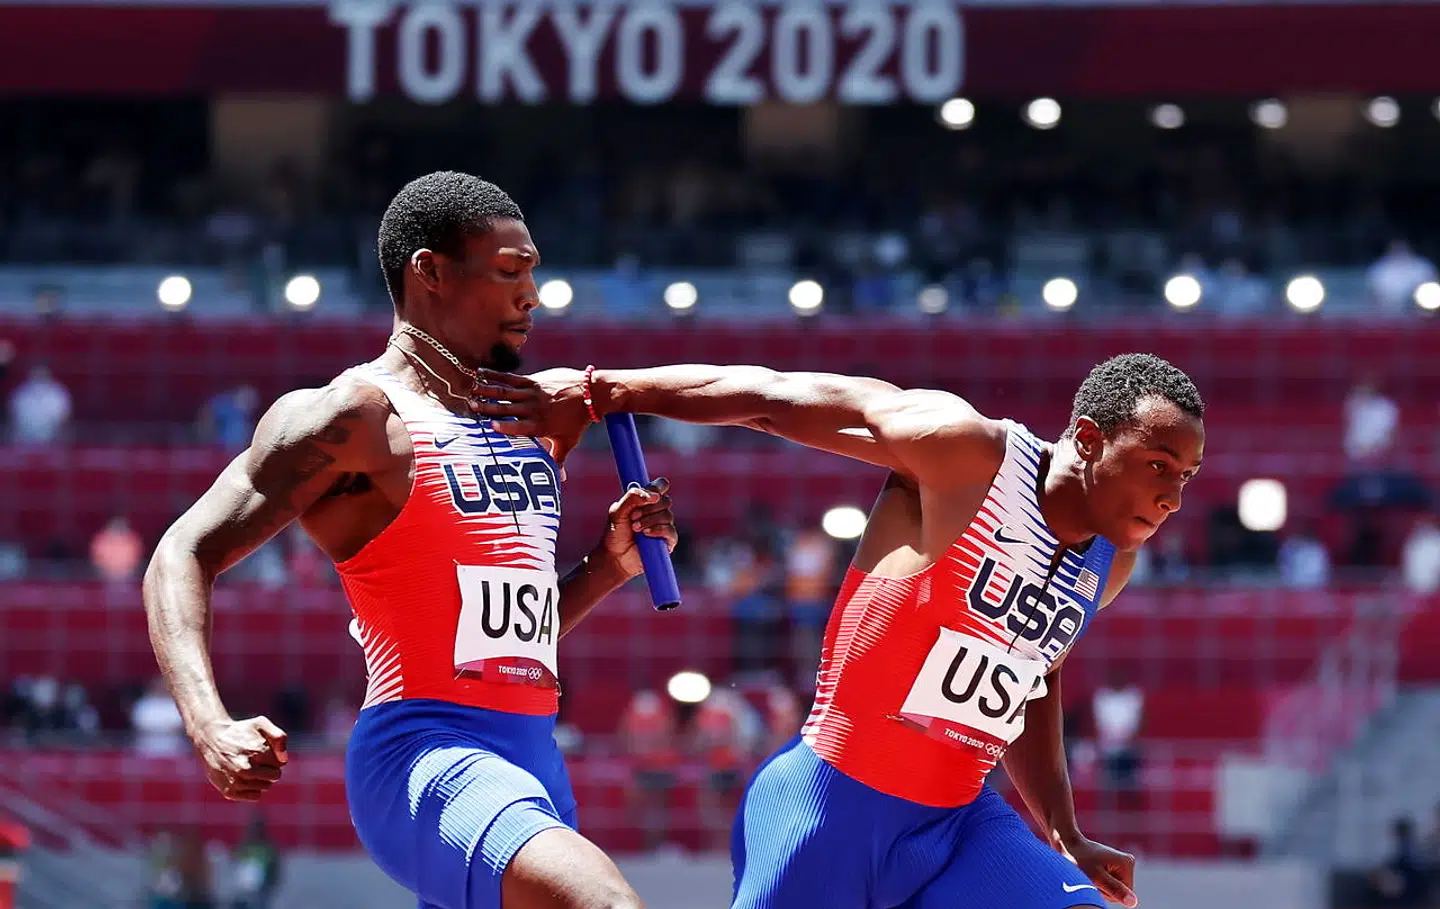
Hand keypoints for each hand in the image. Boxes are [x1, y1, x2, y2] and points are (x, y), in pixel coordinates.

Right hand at [193, 715, 287, 801]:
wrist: (210, 740)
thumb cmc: (240, 732)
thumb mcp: (261, 723)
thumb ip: (279, 737)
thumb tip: (284, 760)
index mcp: (256, 752)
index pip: (280, 764)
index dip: (273, 757)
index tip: (262, 751)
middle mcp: (245, 769)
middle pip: (275, 777)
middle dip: (269, 768)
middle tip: (256, 760)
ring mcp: (236, 782)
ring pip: (265, 787)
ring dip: (261, 779)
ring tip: (248, 768)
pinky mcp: (229, 792)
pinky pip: (255, 796)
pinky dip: (253, 789)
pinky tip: (244, 778)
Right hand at [468, 367, 591, 464]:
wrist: (590, 393)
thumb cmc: (578, 420)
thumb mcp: (568, 441)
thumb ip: (558, 460)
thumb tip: (560, 480)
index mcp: (540, 426)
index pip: (520, 428)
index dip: (506, 427)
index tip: (490, 426)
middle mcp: (534, 410)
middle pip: (507, 408)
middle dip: (488, 407)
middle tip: (471, 405)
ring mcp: (533, 394)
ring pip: (506, 392)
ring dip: (488, 390)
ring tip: (471, 390)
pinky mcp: (533, 381)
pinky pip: (511, 378)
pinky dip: (495, 375)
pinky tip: (481, 372)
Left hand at [594, 478, 677, 579]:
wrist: (614, 556)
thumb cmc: (615, 533)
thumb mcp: (617, 511)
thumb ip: (632, 497)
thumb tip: (654, 495)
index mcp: (646, 500)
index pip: (661, 486)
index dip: (659, 486)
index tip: (651, 494)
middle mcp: (657, 511)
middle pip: (665, 500)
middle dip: (648, 508)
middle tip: (633, 516)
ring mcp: (664, 526)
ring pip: (667, 515)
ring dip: (649, 520)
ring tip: (635, 528)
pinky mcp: (668, 541)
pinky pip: (670, 531)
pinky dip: (658, 530)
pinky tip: (646, 534)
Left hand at [1058, 834, 1136, 906]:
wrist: (1067, 844)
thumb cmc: (1078, 859)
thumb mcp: (1095, 877)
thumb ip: (1114, 889)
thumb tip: (1133, 902)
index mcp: (1127, 863)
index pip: (1125, 893)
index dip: (1108, 891)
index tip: (1095, 877)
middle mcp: (1127, 862)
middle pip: (1120, 891)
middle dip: (1104, 888)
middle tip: (1090, 875)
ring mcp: (1120, 864)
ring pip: (1113, 888)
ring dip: (1100, 885)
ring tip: (1089, 872)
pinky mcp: (1113, 866)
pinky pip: (1109, 884)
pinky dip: (1097, 881)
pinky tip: (1090, 872)